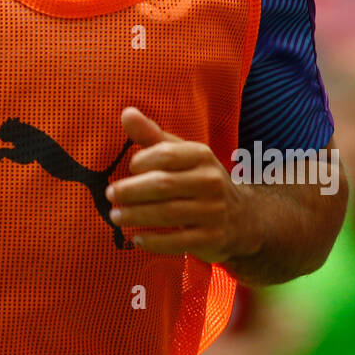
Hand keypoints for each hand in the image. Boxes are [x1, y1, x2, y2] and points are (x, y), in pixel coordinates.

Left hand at [105, 107, 259, 263]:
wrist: (244, 218)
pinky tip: (137, 239)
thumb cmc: (200, 180)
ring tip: (115, 217)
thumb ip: (152, 136)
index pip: (166, 154)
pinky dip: (154, 241)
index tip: (129, 168)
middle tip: (110, 195)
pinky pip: (178, 242)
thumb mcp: (182, 154)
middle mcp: (211, 181)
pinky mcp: (212, 238)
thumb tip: (126, 113)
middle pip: (162, 185)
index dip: (141, 161)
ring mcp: (214, 211)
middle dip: (130, 191)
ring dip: (135, 216)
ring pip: (167, 213)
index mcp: (202, 156)